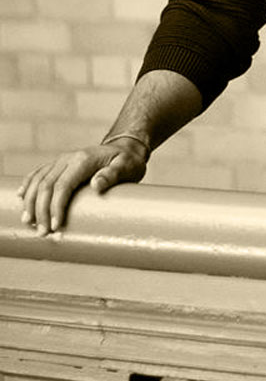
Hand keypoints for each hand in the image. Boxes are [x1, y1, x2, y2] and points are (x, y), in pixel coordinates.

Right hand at [17, 140, 147, 235]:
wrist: (125, 149)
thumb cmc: (128, 162)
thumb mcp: (127, 167)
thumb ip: (113, 175)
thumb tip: (97, 186)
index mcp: (83, 160)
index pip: (62, 186)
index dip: (56, 207)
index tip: (56, 227)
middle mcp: (68, 158)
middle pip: (46, 185)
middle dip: (40, 210)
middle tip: (43, 232)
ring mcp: (61, 160)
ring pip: (38, 180)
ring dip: (30, 202)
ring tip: (29, 222)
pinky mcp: (59, 164)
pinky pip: (38, 173)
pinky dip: (28, 185)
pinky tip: (21, 196)